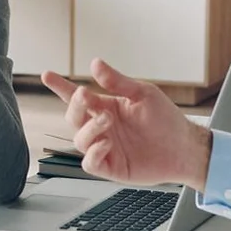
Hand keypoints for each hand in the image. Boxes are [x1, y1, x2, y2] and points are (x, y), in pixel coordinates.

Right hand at [41, 60, 213, 190]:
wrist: (184, 146)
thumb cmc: (165, 119)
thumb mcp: (143, 93)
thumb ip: (117, 82)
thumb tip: (96, 64)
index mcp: (106, 107)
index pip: (78, 97)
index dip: (61, 87)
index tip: (47, 75)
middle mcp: (102, 127)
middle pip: (74, 117)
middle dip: (75, 106)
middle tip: (85, 96)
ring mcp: (105, 147)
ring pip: (80, 140)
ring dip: (89, 128)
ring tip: (107, 120)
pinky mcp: (111, 167)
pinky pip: (90, 163)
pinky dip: (94, 153)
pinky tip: (107, 143)